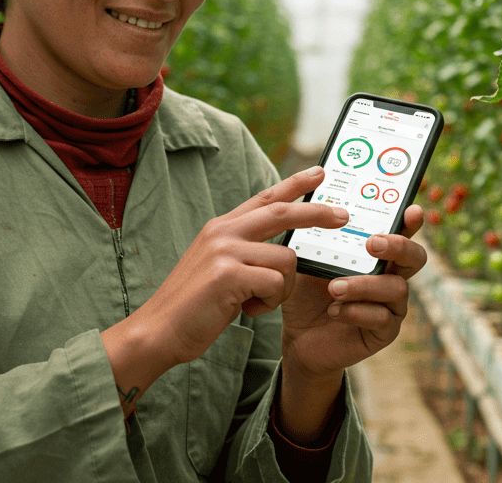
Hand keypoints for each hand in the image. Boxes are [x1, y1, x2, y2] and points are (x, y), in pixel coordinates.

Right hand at [106, 166, 344, 379]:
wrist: (158, 331)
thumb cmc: (193, 307)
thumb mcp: (218, 267)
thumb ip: (244, 252)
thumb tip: (283, 251)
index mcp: (221, 228)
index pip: (265, 198)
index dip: (294, 184)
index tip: (319, 171)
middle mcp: (222, 232)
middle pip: (282, 212)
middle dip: (317, 213)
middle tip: (343, 217)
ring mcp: (224, 251)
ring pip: (285, 260)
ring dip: (282, 288)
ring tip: (256, 302)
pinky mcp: (228, 275)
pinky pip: (276, 284)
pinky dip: (269, 303)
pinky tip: (246, 310)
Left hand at [279, 204, 427, 378]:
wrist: (298, 336)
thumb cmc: (307, 293)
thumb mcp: (308, 261)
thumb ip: (319, 238)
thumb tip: (317, 207)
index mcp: (377, 255)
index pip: (401, 232)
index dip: (411, 221)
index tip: (412, 210)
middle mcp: (391, 276)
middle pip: (414, 257)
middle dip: (398, 246)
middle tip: (371, 244)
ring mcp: (391, 305)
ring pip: (396, 288)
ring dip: (364, 285)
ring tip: (334, 288)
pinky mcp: (385, 332)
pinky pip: (382, 318)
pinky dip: (356, 311)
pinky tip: (334, 311)